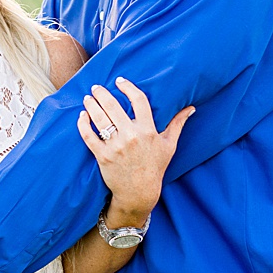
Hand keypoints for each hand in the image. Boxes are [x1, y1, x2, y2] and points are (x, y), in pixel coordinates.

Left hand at [78, 79, 193, 223]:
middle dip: (102, 94)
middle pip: (114, 107)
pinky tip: (82, 116)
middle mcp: (131, 136)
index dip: (128, 88)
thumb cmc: (155, 167)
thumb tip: (191, 108)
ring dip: (92, 106)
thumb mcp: (169, 145)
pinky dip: (83, 124)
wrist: (139, 192)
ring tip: (88, 98)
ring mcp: (116, 147)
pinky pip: (89, 136)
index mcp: (148, 130)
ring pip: (100, 120)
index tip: (120, 81)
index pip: (139, 101)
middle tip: (96, 87)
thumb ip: (178, 124)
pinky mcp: (103, 156)